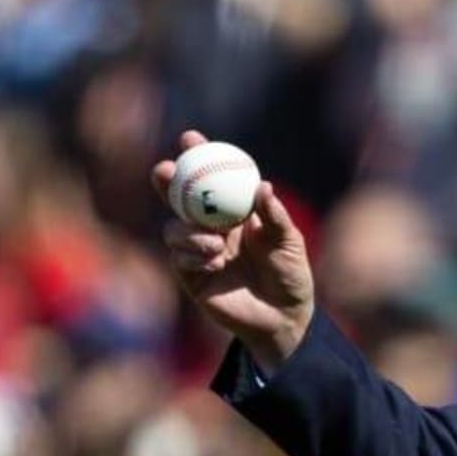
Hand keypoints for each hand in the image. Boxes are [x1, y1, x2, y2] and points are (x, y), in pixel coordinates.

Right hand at [152, 130, 313, 369]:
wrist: (283, 317)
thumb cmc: (290, 274)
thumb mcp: (289, 243)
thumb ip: (275, 217)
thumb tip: (263, 187)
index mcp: (235, 212)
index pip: (213, 177)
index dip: (198, 156)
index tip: (190, 138)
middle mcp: (212, 227)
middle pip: (179, 198)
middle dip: (168, 180)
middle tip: (165, 170)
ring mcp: (198, 250)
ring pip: (174, 228)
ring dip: (188, 232)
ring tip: (216, 246)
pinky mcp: (190, 275)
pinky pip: (179, 257)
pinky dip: (192, 256)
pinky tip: (214, 264)